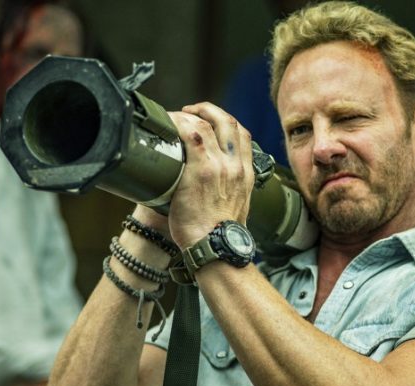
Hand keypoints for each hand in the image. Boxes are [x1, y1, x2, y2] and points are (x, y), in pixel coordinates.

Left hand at [166, 102, 253, 247]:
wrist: (217, 247)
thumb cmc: (221, 235)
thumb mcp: (237, 208)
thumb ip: (230, 192)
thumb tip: (216, 190)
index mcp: (246, 174)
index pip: (243, 134)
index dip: (226, 121)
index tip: (212, 120)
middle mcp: (236, 166)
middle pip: (227, 122)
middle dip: (208, 109)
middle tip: (190, 111)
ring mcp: (219, 166)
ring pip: (208, 124)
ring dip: (189, 114)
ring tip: (174, 117)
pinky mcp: (200, 170)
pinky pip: (192, 136)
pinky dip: (179, 124)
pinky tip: (168, 125)